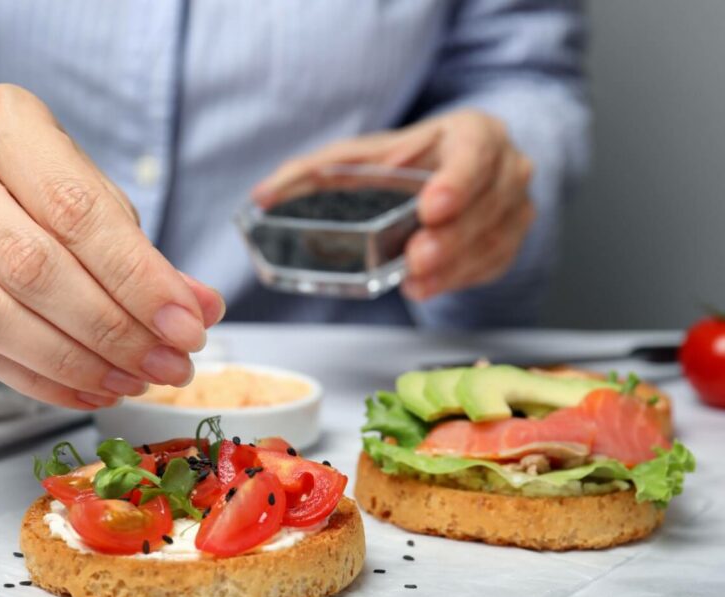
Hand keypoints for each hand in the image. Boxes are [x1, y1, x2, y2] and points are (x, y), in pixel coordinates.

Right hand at [0, 84, 222, 408]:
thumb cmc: (25, 178)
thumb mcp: (85, 186)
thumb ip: (139, 249)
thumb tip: (200, 309)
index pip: (76, 212)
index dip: (138, 279)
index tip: (188, 325)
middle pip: (32, 268)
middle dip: (113, 329)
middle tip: (169, 364)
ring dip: (75, 363)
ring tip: (133, 381)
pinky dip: (38, 379)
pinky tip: (88, 388)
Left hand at [253, 109, 534, 301]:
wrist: (451, 174)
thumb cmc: (405, 161)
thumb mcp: (360, 158)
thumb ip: (312, 172)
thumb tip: (260, 196)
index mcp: (473, 132)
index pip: (474, 153)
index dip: (456, 181)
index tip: (430, 206)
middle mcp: (505, 166)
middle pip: (487, 204)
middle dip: (451, 236)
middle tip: (416, 257)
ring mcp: (515, 206)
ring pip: (493, 239)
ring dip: (453, 265)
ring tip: (417, 279)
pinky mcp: (509, 241)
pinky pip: (493, 264)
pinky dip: (459, 279)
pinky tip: (427, 285)